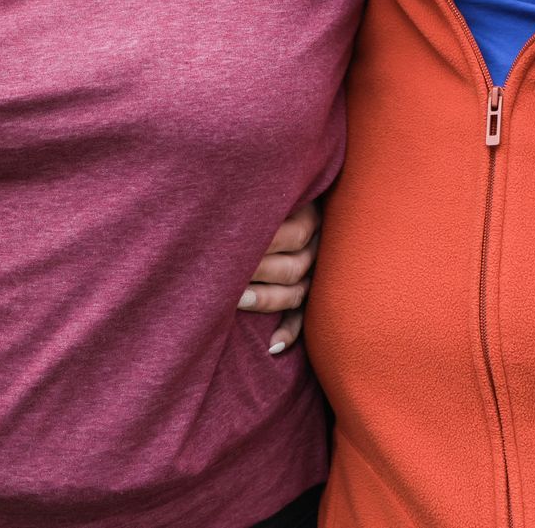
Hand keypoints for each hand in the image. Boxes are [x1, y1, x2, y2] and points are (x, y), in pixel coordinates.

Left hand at [239, 198, 319, 355]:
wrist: (296, 199)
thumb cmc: (262, 189)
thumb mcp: (267, 187)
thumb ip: (253, 194)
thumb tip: (217, 202)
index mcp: (309, 213)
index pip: (293, 233)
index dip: (261, 241)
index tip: (228, 244)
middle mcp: (317, 245)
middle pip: (294, 266)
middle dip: (259, 270)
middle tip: (226, 271)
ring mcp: (317, 271)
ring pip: (297, 292)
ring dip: (267, 299)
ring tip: (237, 299)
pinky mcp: (310, 294)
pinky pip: (304, 316)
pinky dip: (290, 332)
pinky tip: (272, 347)